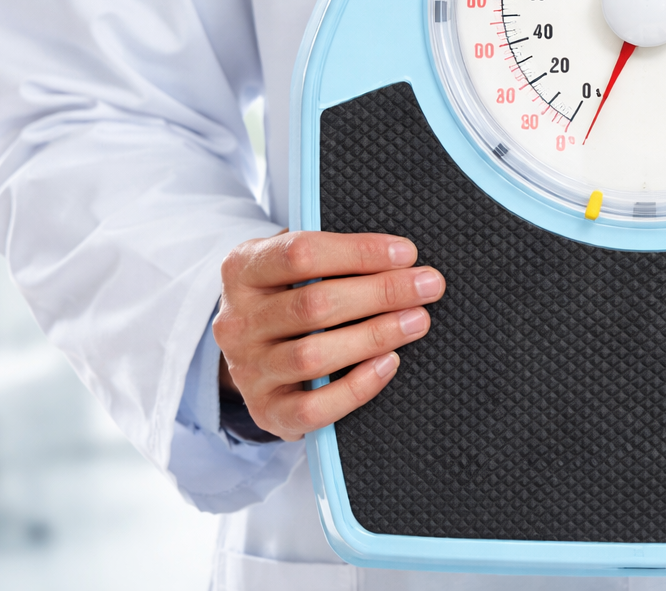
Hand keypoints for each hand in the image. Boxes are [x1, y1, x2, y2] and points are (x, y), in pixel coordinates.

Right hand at [212, 230, 444, 440]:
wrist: (255, 352)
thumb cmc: (290, 295)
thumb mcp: (293, 264)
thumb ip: (332, 255)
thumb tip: (398, 255)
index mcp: (243, 269)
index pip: (300, 254)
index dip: (359, 252)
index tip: (406, 254)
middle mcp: (237, 321)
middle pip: (314, 305)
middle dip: (381, 293)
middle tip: (428, 286)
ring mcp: (248, 370)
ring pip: (312, 357)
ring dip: (375, 336)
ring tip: (417, 321)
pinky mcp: (266, 411)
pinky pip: (312, 408)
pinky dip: (355, 388)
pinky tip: (388, 364)